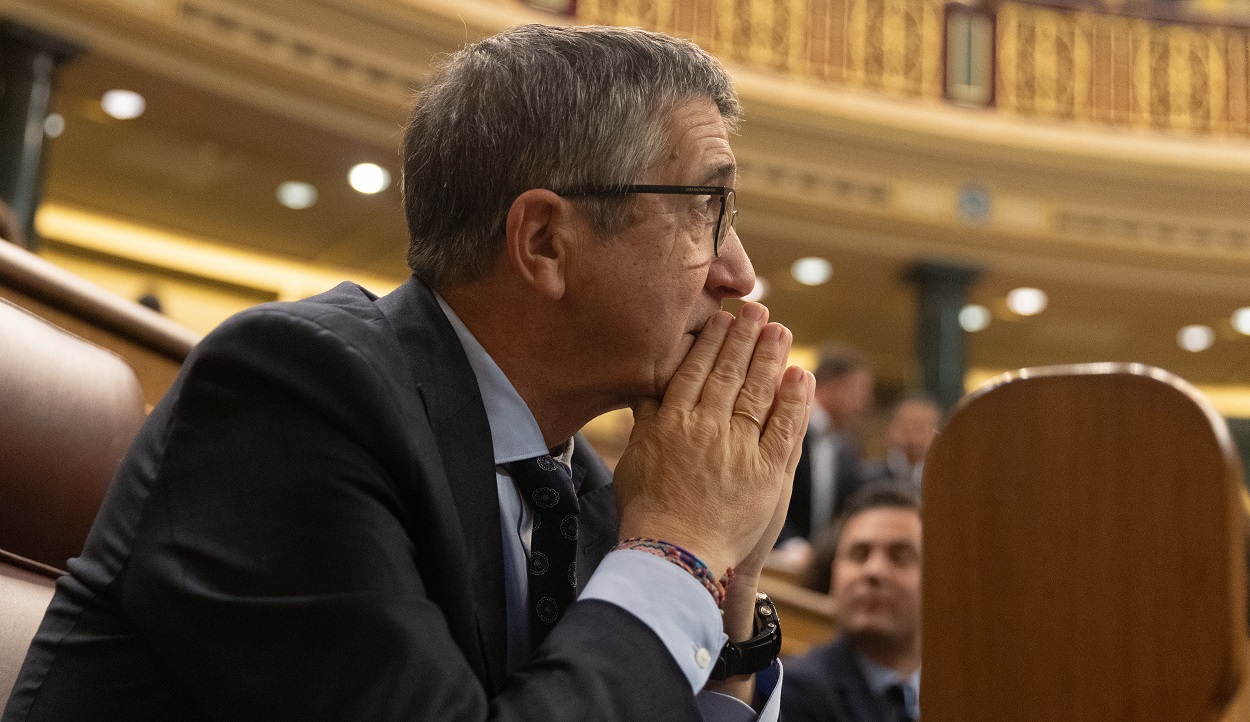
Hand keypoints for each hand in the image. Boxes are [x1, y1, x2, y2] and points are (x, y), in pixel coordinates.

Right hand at [613, 302, 814, 576]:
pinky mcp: (767, 473)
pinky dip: (796, 400)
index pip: (694, 371)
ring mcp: (739, 449)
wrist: (674, 556)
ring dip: (771, 357)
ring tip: (780, 330)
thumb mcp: (634, 460)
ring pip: (759, 392)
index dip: (711, 342)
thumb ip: (645, 422)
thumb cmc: (647, 514)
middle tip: (758, 310)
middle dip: (745, 338)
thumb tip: (646, 389)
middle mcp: (706, 428)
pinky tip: (802, 376)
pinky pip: (785, 428)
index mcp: (672, 422)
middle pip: (729, 373)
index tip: (723, 319)